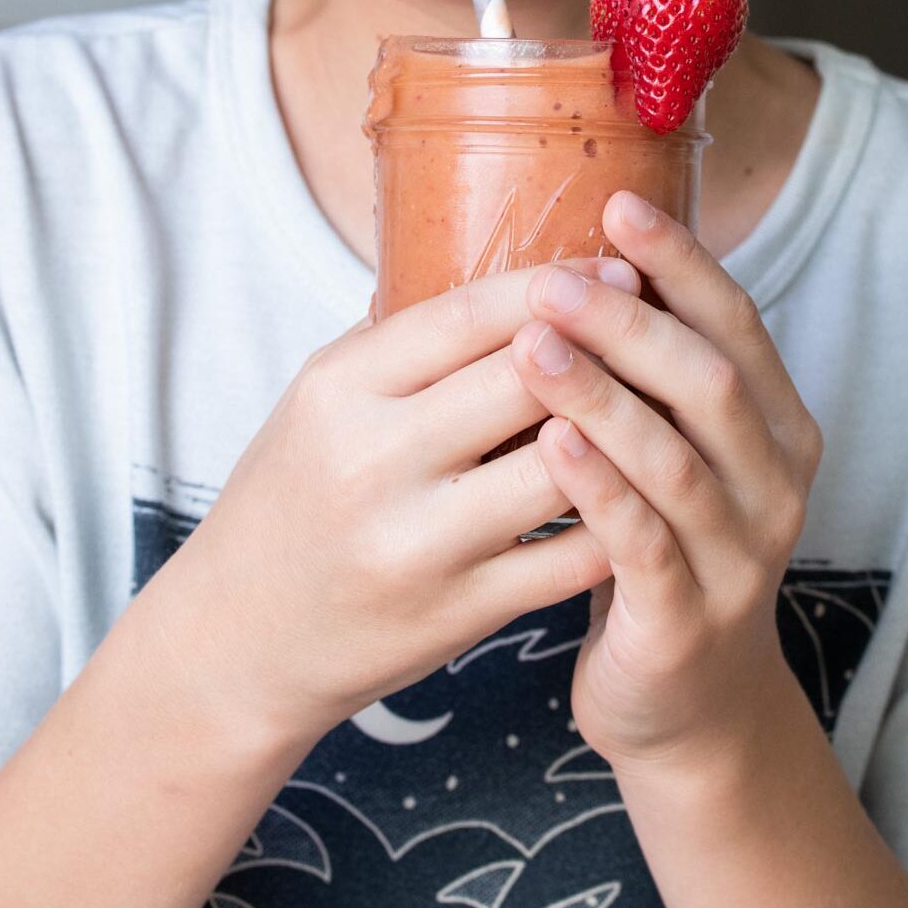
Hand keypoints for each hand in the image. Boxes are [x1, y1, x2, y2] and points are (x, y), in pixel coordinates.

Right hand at [148, 259, 632, 749]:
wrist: (242, 640)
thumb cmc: (289, 501)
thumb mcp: (318, 402)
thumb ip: (400, 343)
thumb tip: (506, 278)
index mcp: (340, 392)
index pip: (470, 314)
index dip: (558, 285)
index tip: (618, 267)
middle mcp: (376, 462)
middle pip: (529, 379)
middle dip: (607, 346)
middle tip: (661, 328)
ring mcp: (420, 545)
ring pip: (564, 468)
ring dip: (626, 432)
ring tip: (666, 406)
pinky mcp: (458, 615)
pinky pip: (571, 559)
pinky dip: (618, 520)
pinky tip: (644, 493)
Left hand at [508, 192, 823, 774]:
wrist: (682, 696)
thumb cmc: (660, 547)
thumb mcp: (671, 454)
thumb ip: (646, 380)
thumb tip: (569, 269)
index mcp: (772, 427)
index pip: (735, 324)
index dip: (681, 262)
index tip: (616, 205)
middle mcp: (775, 482)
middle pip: (710, 381)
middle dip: (632, 324)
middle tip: (554, 281)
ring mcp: (740, 554)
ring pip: (677, 459)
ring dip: (606, 395)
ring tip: (535, 344)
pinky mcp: (688, 618)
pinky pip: (644, 543)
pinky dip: (599, 488)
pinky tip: (549, 444)